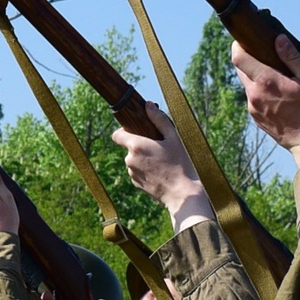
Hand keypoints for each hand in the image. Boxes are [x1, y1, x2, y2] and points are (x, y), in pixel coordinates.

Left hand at [112, 101, 209, 230]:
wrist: (183, 194)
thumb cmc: (181, 164)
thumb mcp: (174, 138)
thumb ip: (159, 120)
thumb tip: (148, 105)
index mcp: (136, 145)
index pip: (117, 135)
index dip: (124, 131)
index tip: (135, 130)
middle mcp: (129, 159)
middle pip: (129, 147)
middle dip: (141, 145)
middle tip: (160, 148)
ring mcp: (132, 173)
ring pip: (134, 160)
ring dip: (144, 159)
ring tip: (163, 162)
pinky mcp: (136, 184)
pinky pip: (138, 172)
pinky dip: (146, 170)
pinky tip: (161, 173)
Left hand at [231, 33, 299, 155]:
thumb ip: (292, 58)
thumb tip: (278, 39)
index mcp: (266, 81)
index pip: (238, 57)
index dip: (239, 45)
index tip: (246, 40)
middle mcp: (254, 95)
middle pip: (240, 69)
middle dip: (250, 59)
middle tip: (269, 57)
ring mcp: (253, 108)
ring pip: (248, 84)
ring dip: (258, 77)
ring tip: (280, 79)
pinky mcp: (255, 118)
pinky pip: (253, 99)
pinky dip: (262, 92)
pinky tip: (280, 96)